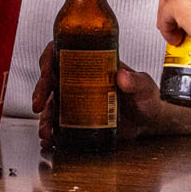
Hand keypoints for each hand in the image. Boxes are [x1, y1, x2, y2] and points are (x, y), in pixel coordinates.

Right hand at [34, 44, 175, 143]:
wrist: (151, 122)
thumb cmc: (148, 99)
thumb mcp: (145, 86)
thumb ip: (137, 81)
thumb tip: (122, 76)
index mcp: (94, 64)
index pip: (64, 53)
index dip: (50, 59)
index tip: (47, 71)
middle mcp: (82, 80)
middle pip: (52, 78)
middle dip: (41, 90)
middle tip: (39, 105)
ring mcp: (79, 100)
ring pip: (52, 103)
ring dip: (44, 117)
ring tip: (46, 131)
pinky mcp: (80, 119)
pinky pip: (59, 122)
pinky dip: (51, 131)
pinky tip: (49, 139)